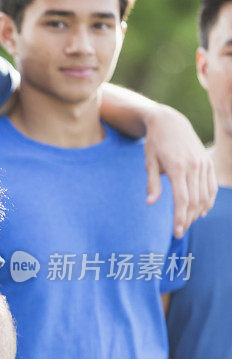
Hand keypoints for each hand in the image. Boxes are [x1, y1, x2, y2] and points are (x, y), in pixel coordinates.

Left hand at [143, 105, 216, 237]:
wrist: (171, 123)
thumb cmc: (155, 144)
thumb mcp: (149, 162)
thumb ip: (152, 184)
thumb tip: (151, 203)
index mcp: (177, 168)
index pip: (182, 199)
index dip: (180, 217)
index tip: (177, 232)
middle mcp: (194, 167)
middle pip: (194, 201)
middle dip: (187, 219)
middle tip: (179, 233)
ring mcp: (203, 164)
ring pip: (205, 196)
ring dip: (197, 212)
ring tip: (187, 223)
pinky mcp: (208, 163)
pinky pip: (211, 187)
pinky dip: (208, 201)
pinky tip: (201, 211)